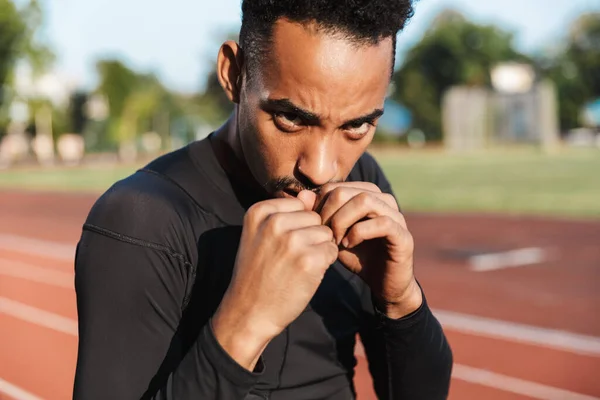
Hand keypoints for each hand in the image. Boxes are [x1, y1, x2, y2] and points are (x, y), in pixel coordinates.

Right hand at [212, 191, 337, 369]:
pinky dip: (324, 264)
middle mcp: (274, 222)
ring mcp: (291, 241)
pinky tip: (305, 275)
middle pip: (315, 218)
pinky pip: (332, 250)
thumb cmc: (258, 273)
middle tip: (289, 259)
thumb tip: (310, 193)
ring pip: (326, 233)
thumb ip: (286, 213)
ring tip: (296, 267)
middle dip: (310, 237)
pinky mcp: (308, 260)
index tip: (279, 246)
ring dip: (318, 250)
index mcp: (259, 212)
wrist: (249, 312)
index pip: (300, 205)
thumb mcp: (261, 236)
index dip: (297, 226)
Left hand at [315, 182, 421, 318]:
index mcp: (367, 194)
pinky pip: (381, 222)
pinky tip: (348, 245)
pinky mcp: (403, 235)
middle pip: (345, 191)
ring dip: (342, 221)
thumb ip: (319, 215)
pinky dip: (358, 232)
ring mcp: (396, 215)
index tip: (314, 229)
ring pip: (364, 201)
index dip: (318, 207)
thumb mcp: (333, 235)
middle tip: (323, 235)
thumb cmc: (357, 256)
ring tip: (335, 240)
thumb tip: (303, 195)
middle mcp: (383, 200)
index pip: (334, 187)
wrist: (383, 283)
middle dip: (327, 214)